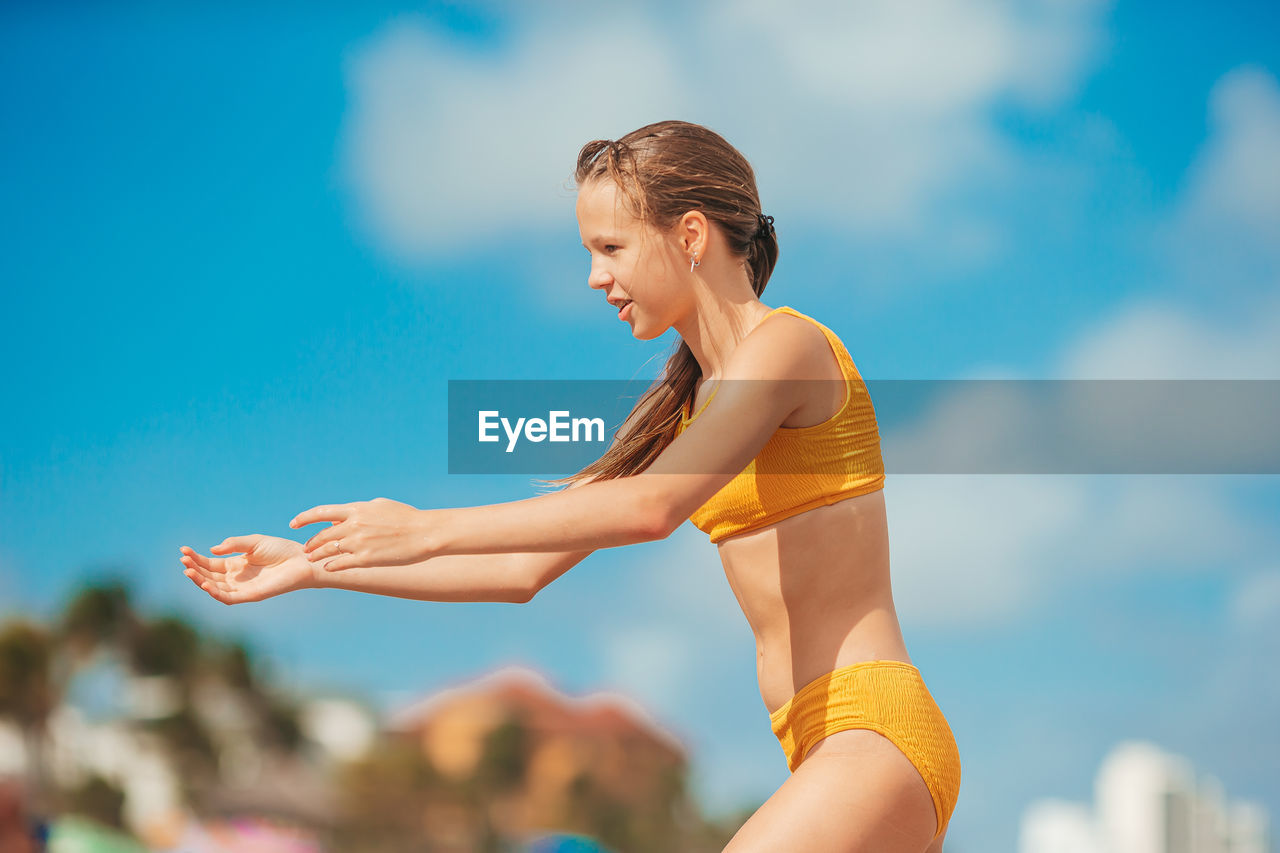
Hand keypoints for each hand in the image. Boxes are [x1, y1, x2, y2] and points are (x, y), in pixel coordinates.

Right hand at [179, 535, 317, 603]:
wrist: (301, 560)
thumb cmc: (280, 550)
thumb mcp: (253, 542)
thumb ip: (233, 545)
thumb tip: (212, 551)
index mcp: (235, 565)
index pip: (209, 564)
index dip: (196, 559)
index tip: (183, 550)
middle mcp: (236, 578)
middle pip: (208, 576)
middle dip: (194, 569)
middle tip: (184, 560)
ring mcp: (242, 588)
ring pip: (215, 588)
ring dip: (200, 581)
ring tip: (189, 571)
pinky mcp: (250, 595)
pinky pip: (228, 598)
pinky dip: (215, 593)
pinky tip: (205, 584)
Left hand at [289, 497, 434, 571]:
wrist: (425, 532)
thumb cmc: (405, 517)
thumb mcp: (380, 506)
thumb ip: (357, 511)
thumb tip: (340, 517)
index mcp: (356, 509)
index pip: (321, 512)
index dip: (304, 518)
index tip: (294, 524)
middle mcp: (353, 525)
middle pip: (322, 535)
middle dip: (311, 543)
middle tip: (306, 548)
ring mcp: (358, 543)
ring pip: (328, 550)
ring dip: (317, 555)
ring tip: (311, 559)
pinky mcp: (366, 559)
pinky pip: (341, 564)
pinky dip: (331, 566)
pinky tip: (328, 567)